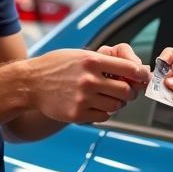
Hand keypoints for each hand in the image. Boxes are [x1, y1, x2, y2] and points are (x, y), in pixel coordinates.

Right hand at [27, 49, 149, 123]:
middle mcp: (89, 80)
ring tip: (108, 97)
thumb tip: (134, 69)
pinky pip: (103, 117)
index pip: (130, 69)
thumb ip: (105, 61)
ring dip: (117, 103)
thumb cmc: (56, 66)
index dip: (141, 75)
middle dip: (130, 92)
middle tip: (126, 91)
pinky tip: (96, 105)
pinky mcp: (77, 114)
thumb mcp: (80, 55)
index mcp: (92, 61)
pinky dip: (104, 112)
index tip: (143, 78)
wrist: (30, 83)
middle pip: (127, 91)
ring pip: (117, 106)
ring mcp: (83, 99)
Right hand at [158, 47, 172, 120]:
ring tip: (167, 97)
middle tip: (160, 86)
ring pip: (166, 88)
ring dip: (164, 92)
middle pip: (164, 72)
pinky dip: (170, 103)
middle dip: (160, 78)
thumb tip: (169, 82)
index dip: (163, 59)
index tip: (161, 67)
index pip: (171, 54)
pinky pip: (172, 102)